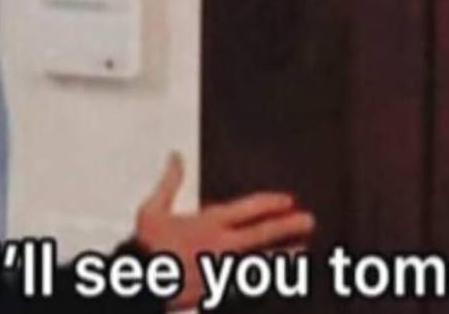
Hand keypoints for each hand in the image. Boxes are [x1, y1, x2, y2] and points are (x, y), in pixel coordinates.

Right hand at [134, 152, 314, 310]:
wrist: (140, 283)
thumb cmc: (146, 248)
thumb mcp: (153, 209)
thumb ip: (169, 182)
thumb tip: (175, 159)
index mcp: (208, 223)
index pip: (248, 209)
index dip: (271, 203)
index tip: (287, 200)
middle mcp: (221, 246)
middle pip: (263, 234)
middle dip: (289, 226)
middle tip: (308, 221)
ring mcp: (223, 270)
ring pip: (262, 261)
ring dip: (284, 255)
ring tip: (302, 251)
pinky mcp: (220, 290)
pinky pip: (249, 285)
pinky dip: (265, 281)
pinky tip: (277, 280)